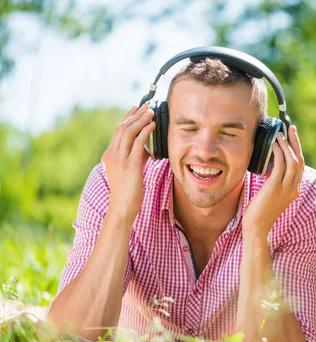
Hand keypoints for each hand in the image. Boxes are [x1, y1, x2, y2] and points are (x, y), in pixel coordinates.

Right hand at [102, 104, 154, 223]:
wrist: (122, 208)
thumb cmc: (128, 192)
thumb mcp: (129, 171)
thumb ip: (136, 158)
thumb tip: (146, 149)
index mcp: (109, 155)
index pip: (118, 131)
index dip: (127, 118)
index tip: (136, 108)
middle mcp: (112, 155)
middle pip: (122, 128)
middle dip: (135, 115)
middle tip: (146, 105)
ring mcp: (120, 160)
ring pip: (128, 132)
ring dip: (141, 120)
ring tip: (151, 111)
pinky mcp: (130, 165)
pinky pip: (138, 143)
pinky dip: (145, 131)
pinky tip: (153, 125)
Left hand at [242, 126, 303, 236]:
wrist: (257, 229)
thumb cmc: (259, 213)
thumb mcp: (270, 194)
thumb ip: (273, 181)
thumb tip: (268, 166)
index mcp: (294, 190)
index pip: (300, 166)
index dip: (296, 150)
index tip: (291, 137)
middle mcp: (294, 189)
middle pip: (300, 160)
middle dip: (295, 142)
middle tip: (290, 128)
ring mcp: (286, 189)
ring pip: (292, 161)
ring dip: (286, 145)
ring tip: (279, 134)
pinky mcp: (275, 189)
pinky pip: (280, 166)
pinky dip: (278, 152)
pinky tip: (272, 144)